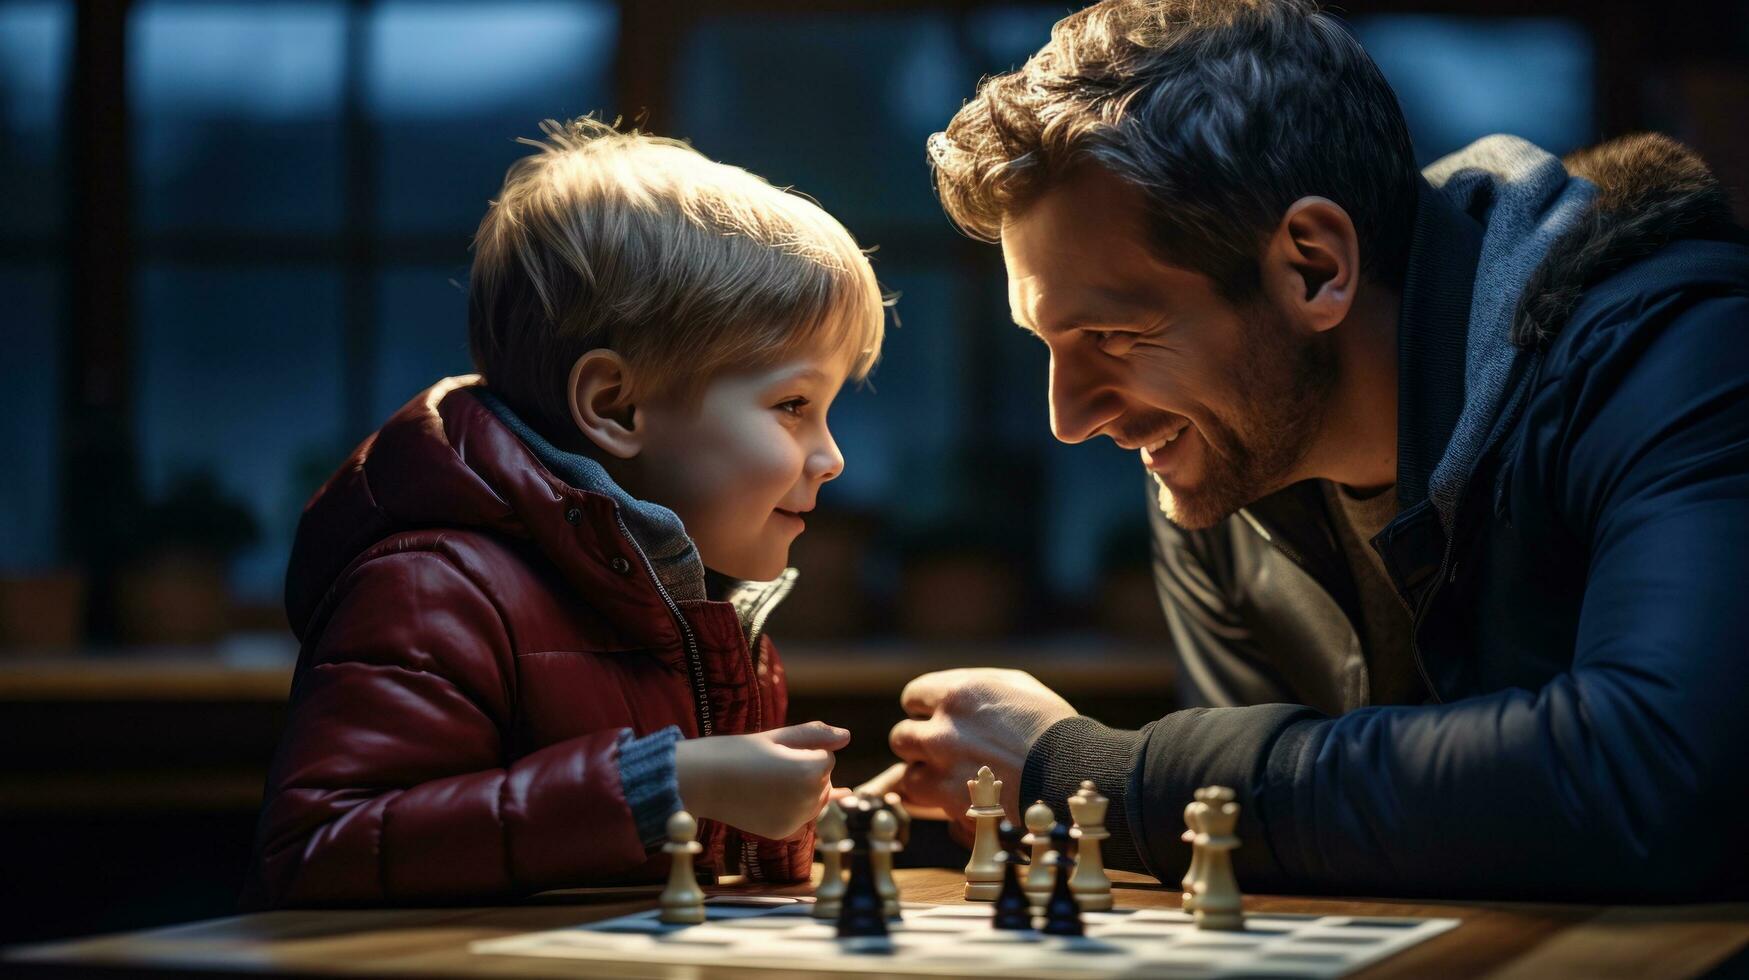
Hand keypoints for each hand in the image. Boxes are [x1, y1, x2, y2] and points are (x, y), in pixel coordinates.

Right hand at [675, 721, 848, 839]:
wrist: (703, 781)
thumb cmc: (739, 752)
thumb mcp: (777, 737)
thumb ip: (815, 735)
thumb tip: (847, 737)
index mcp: (809, 771)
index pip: (827, 758)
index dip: (805, 751)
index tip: (780, 751)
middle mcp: (808, 799)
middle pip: (824, 780)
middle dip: (808, 772)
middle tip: (773, 766)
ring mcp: (797, 820)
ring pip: (817, 800)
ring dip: (805, 791)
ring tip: (774, 782)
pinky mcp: (784, 832)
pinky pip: (803, 818)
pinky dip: (796, 810)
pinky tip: (788, 802)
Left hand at [888, 668, 1075, 838]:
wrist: (1075, 774)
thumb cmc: (1053, 727)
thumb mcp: (1017, 687)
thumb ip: (973, 686)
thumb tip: (945, 695)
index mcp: (957, 693)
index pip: (912, 697)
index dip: (925, 710)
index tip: (938, 719)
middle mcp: (941, 730)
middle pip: (901, 737)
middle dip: (920, 745)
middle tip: (945, 753)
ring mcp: (942, 770)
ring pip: (906, 775)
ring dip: (925, 778)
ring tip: (955, 781)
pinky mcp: (951, 805)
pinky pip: (924, 802)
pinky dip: (941, 806)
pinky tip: (967, 802)